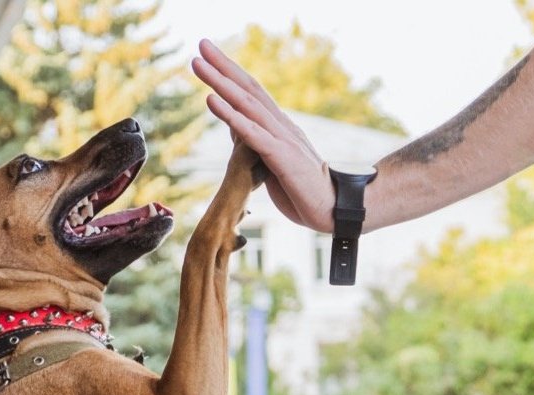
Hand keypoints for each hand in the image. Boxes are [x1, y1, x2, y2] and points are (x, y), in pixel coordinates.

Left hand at [192, 39, 334, 232]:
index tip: (209, 55)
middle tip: (202, 44)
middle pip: (249, 89)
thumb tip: (234, 124)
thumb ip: (255, 142)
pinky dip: (231, 115)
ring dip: (221, 82)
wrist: (335, 210)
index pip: (253, 93)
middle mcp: (282, 127)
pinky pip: (253, 133)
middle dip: (224, 66)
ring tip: (198, 64)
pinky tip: (211, 100)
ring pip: (248, 105)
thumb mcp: (273, 163)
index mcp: (280, 128)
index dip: (231, 73)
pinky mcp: (283, 157)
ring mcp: (283, 139)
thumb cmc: (304, 191)